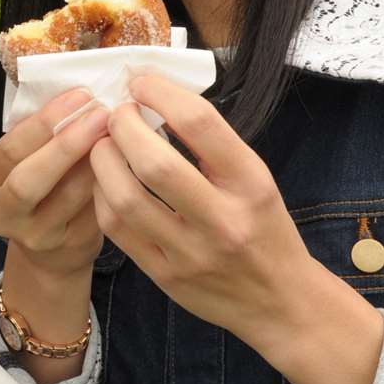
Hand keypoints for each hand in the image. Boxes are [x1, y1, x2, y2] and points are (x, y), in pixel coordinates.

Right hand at [0, 88, 108, 278]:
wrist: (53, 244)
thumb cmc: (43, 182)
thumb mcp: (28, 156)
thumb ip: (44, 131)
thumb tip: (82, 96)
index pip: (9, 148)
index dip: (44, 122)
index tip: (80, 96)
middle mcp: (1, 211)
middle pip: (28, 180)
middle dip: (66, 144)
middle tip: (102, 115)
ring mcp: (33, 236)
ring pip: (67, 197)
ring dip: (96, 162)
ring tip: (120, 133)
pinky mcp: (68, 248)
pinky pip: (93, 213)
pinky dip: (111, 184)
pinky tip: (127, 162)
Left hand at [89, 74, 314, 354]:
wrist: (280, 301)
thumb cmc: (264, 227)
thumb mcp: (256, 178)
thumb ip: (211, 144)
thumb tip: (155, 97)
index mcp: (251, 183)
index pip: (199, 124)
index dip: (160, 93)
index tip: (140, 82)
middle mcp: (222, 219)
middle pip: (154, 163)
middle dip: (123, 127)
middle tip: (116, 113)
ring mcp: (191, 252)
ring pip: (125, 198)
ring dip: (103, 160)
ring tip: (103, 143)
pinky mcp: (164, 276)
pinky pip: (117, 229)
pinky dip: (102, 194)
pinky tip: (105, 179)